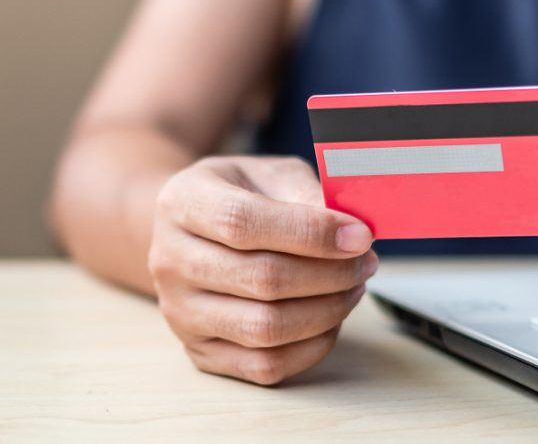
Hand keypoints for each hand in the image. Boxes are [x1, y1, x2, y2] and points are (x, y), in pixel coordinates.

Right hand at [148, 155, 376, 384]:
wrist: (190, 230)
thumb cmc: (239, 195)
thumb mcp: (268, 173)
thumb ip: (304, 193)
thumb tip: (349, 230)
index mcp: (183, 202)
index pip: (243, 223)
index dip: (311, 232)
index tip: (360, 235)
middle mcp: (171, 260)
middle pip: (262, 279)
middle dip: (331, 273)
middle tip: (366, 261)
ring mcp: (180, 312)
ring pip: (266, 328)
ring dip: (327, 310)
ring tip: (353, 286)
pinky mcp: (200, 350)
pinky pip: (265, 365)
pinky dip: (313, 346)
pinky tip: (332, 316)